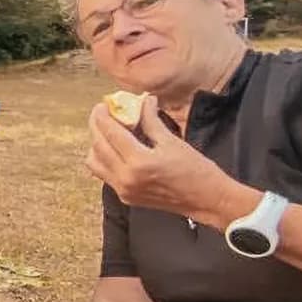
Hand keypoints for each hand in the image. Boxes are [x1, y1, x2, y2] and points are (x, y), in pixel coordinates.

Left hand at [85, 96, 249, 227]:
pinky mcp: (126, 197)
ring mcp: (124, 190)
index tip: (103, 104)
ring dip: (96, 144)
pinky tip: (115, 149)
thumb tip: (144, 101)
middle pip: (98, 147)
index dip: (103, 116)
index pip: (110, 134)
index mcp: (139, 163)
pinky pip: (105, 175)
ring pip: (95, 163)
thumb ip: (151, 121)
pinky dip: (104, 159)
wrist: (207, 200)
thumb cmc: (195, 170)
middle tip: (101, 113)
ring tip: (107, 131)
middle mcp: (126, 178)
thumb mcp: (172, 141)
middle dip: (97, 127)